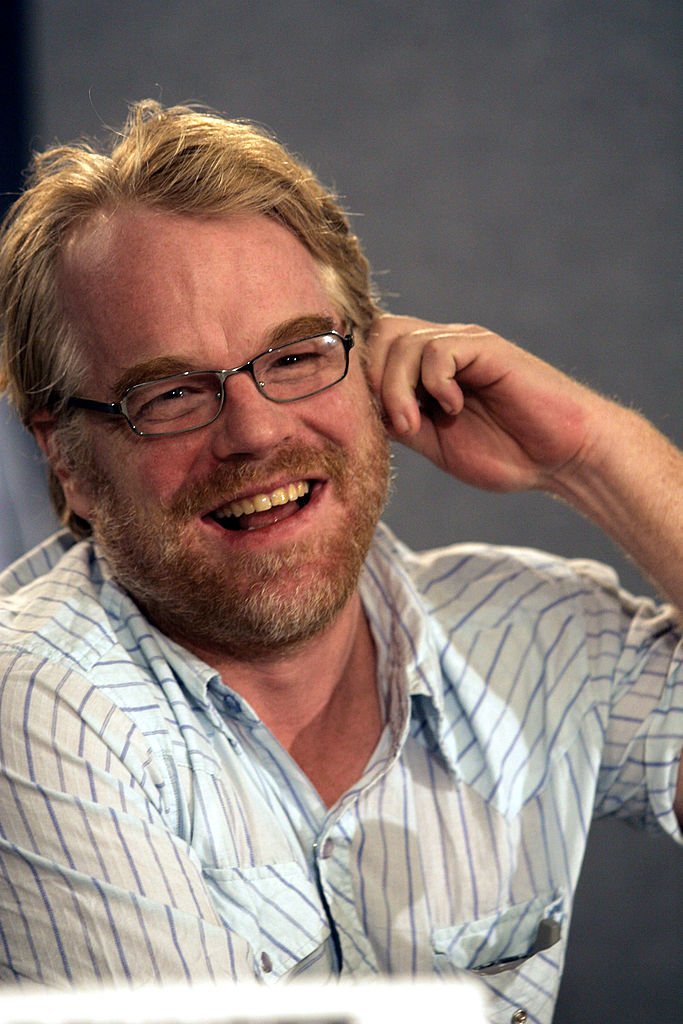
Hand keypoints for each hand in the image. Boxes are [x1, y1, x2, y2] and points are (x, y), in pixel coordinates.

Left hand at [366, 315, 598, 493]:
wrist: (561, 457)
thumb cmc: (504, 453)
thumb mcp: (435, 443)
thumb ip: (399, 423)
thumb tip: (356, 414)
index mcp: (424, 371)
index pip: (372, 350)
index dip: (359, 379)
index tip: (364, 420)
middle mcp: (440, 349)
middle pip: (379, 334)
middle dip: (372, 380)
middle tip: (394, 423)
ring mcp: (464, 345)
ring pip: (403, 341)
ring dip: (398, 389)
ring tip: (417, 424)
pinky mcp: (487, 348)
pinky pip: (439, 349)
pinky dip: (435, 382)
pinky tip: (455, 407)